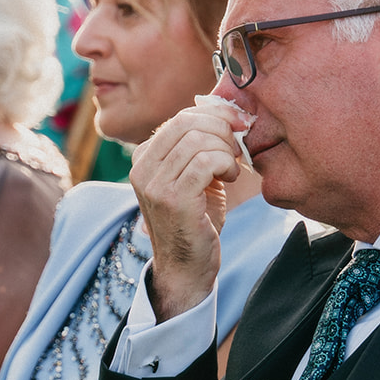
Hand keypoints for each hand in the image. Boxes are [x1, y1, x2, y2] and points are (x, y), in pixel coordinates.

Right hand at [129, 106, 244, 321]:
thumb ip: (199, 147)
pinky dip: (225, 164)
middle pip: (187, 123)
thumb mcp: (193, 177)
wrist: (186, 267)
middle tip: (238, 147)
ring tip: (232, 167)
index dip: (214, 115)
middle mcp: (142, 169)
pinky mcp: (173, 199)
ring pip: (198, 140)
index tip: (237, 125)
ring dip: (226, 150)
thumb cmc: (196, 221)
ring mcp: (154, 184)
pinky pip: (205, 162)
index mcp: (143, 158)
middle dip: (222, 129)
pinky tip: (230, 177)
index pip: (179, 118)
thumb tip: (225, 112)